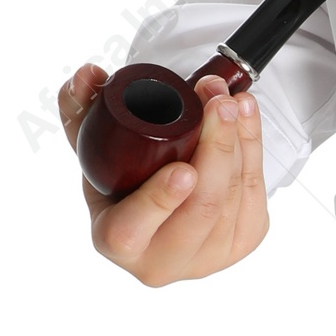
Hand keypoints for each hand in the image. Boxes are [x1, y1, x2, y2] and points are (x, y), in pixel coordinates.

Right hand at [60, 61, 268, 284]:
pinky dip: (253, 145)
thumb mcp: (96, 148)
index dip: (158, 202)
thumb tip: (87, 75)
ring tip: (229, 98)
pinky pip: (255, 190)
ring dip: (238, 138)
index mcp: (117, 243)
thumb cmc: (124, 181)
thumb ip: (81, 108)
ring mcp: (209, 256)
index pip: (132, 230)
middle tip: (217, 102)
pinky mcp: (244, 240)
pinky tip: (244, 116)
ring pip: (234, 195)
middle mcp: (163, 261)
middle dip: (217, 148)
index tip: (183, 170)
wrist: (165, 206)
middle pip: (202, 208)